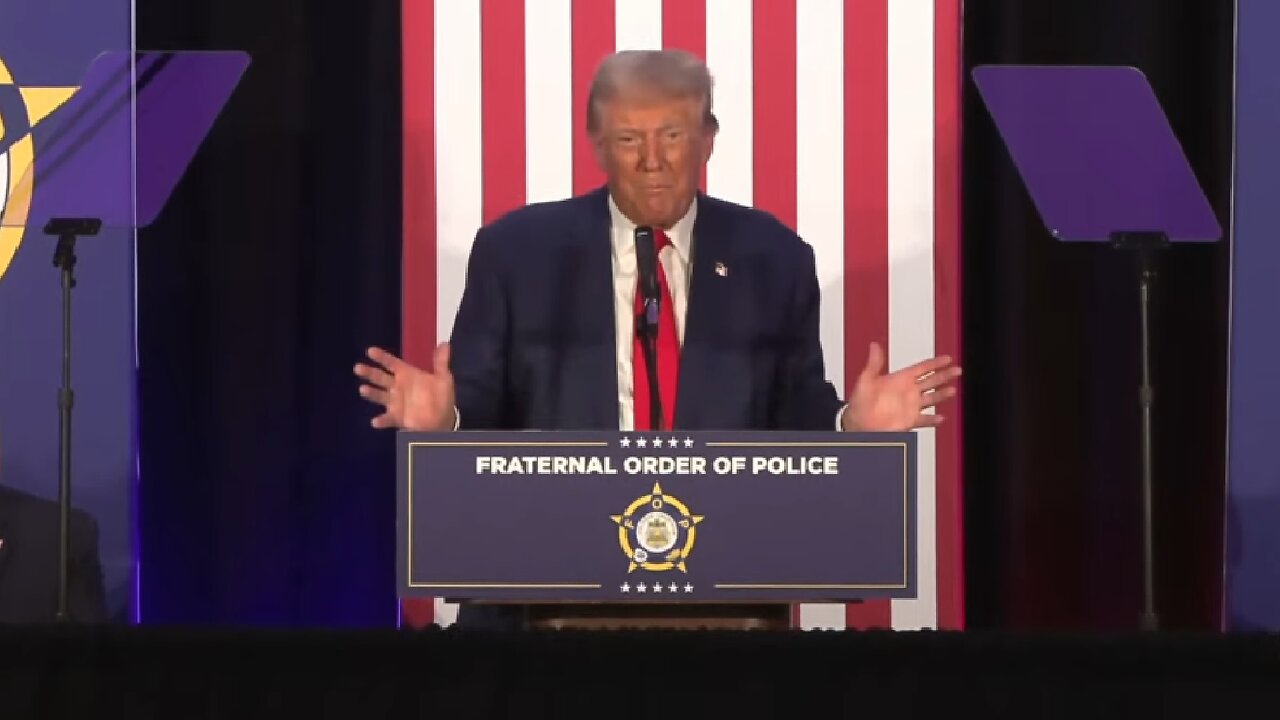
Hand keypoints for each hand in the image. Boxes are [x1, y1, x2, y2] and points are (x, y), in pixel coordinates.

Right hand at [354, 343, 456, 430]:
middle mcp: (398, 387)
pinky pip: (388, 419)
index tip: (370, 351)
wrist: (442, 420)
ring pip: (379, 395)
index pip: (391, 363)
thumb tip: (445, 343)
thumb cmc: (440, 397)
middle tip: (358, 368)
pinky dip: (382, 420)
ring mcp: (395, 402)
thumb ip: (441, 362)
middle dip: (369, 373)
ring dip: (371, 393)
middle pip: (380, 377)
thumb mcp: (443, 379)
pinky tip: (375, 421)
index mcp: (407, 375)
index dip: (381, 357)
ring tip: (363, 389)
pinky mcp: (397, 417)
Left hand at [842, 342, 960, 431]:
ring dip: (942, 394)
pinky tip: (941, 417)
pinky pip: (924, 419)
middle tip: (957, 370)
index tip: (947, 358)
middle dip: (945, 375)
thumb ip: (874, 362)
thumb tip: (874, 345)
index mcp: (900, 379)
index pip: (922, 368)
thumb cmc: (859, 402)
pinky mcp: (909, 420)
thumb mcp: (866, 379)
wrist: (857, 423)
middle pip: (932, 380)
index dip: (935, 363)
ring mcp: (910, 406)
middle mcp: (907, 392)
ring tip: (952, 390)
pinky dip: (933, 419)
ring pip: (931, 398)